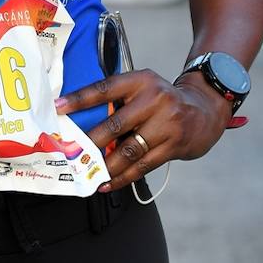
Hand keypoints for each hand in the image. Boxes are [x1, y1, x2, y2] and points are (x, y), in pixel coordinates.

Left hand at [56, 70, 231, 192]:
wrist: (205, 109)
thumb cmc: (162, 99)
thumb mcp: (143, 87)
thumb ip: (120, 99)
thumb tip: (84, 122)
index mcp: (141, 80)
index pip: (104, 88)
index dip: (80, 99)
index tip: (58, 107)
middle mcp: (154, 99)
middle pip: (115, 124)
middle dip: (90, 141)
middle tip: (71, 152)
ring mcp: (167, 124)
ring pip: (129, 149)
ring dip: (106, 164)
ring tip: (88, 173)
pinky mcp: (174, 145)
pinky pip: (143, 165)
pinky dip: (123, 176)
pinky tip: (108, 182)